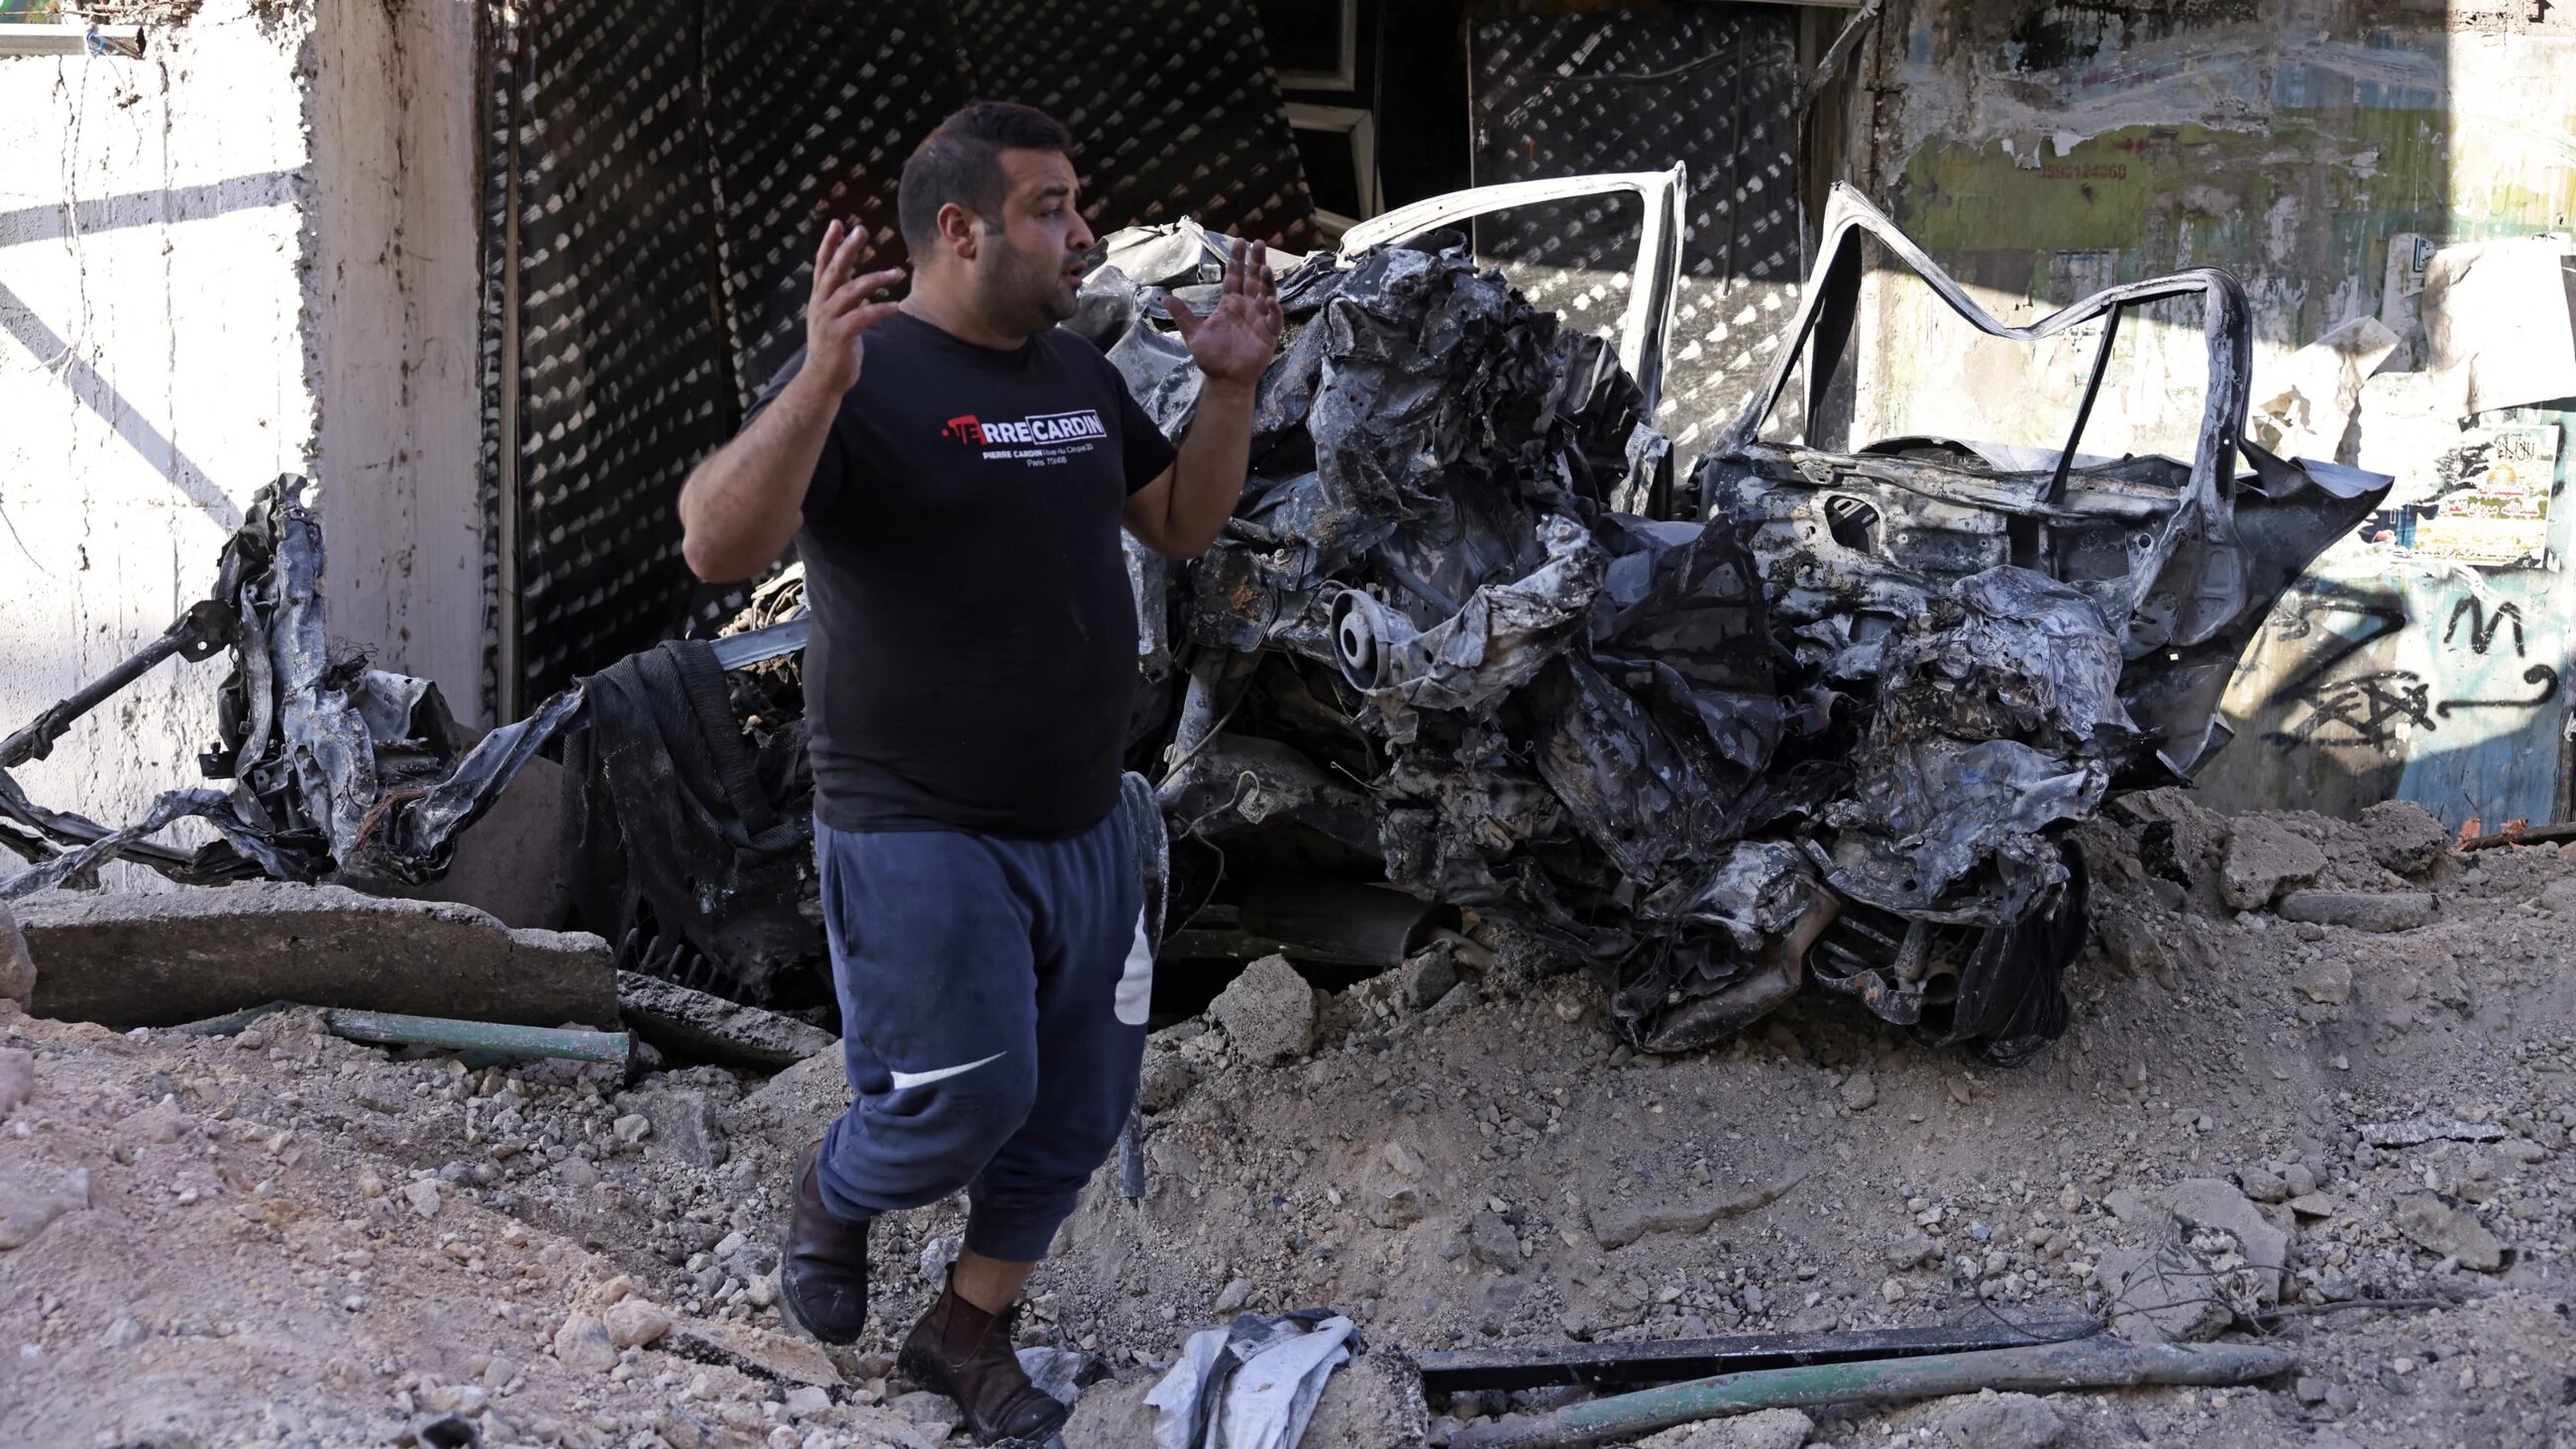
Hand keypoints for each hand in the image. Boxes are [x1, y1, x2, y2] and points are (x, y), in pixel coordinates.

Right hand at [800, 219, 904, 397]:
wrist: (822, 380)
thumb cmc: (833, 348)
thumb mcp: (834, 318)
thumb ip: (841, 299)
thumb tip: (854, 281)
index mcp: (819, 299)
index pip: (822, 265)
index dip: (829, 244)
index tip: (838, 223)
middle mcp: (820, 305)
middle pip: (833, 271)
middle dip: (847, 249)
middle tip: (861, 231)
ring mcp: (827, 320)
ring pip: (850, 292)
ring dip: (875, 280)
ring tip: (896, 273)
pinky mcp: (839, 336)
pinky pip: (862, 317)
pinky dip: (880, 310)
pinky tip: (896, 306)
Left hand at [1165, 237, 1281, 392]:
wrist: (1224, 379)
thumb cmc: (1211, 356)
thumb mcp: (1193, 333)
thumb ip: (1183, 315)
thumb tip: (1164, 298)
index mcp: (1230, 303)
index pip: (1235, 276)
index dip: (1237, 259)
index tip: (1240, 241)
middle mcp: (1247, 306)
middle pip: (1253, 279)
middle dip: (1256, 261)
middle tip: (1260, 243)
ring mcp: (1259, 319)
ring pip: (1266, 295)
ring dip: (1267, 282)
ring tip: (1265, 269)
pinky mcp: (1269, 335)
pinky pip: (1274, 320)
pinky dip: (1274, 311)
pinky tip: (1270, 302)